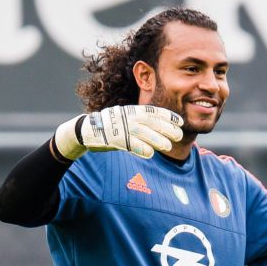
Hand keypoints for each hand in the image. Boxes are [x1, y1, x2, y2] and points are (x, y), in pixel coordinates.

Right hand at [53, 105, 182, 159]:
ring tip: (168, 146)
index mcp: (132, 111)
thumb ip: (142, 122)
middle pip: (151, 122)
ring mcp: (121, 128)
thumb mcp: (127, 119)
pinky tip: (150, 153)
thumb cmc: (111, 127)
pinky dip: (141, 149)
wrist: (86, 130)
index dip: (168, 116)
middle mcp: (128, 117)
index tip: (180, 121)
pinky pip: (130, 144)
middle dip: (166, 128)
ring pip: (143, 133)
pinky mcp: (114, 139)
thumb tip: (162, 128)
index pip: (153, 111)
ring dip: (157, 139)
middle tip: (179, 135)